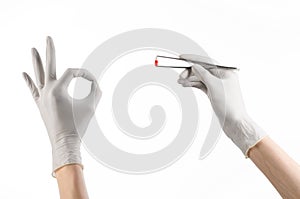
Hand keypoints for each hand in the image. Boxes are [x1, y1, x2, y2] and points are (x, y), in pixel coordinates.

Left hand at [22, 36, 100, 175]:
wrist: (65, 141)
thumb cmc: (79, 124)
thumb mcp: (92, 105)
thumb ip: (95, 90)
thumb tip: (94, 81)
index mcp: (58, 89)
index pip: (71, 72)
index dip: (83, 74)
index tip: (92, 82)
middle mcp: (47, 90)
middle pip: (49, 65)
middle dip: (50, 50)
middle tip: (48, 37)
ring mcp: (41, 97)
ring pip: (37, 75)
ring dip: (36, 61)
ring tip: (32, 48)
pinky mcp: (40, 104)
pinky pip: (32, 90)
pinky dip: (28, 81)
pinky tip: (23, 73)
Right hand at [178, 54, 265, 155]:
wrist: (234, 122)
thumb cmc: (229, 104)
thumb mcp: (215, 86)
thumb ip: (203, 74)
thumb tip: (194, 66)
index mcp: (226, 72)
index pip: (207, 62)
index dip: (193, 59)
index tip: (182, 57)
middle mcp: (222, 77)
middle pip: (202, 70)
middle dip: (190, 72)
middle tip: (180, 76)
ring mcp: (217, 85)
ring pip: (200, 78)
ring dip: (190, 79)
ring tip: (179, 81)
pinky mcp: (213, 93)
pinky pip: (201, 85)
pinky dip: (193, 84)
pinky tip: (185, 84)